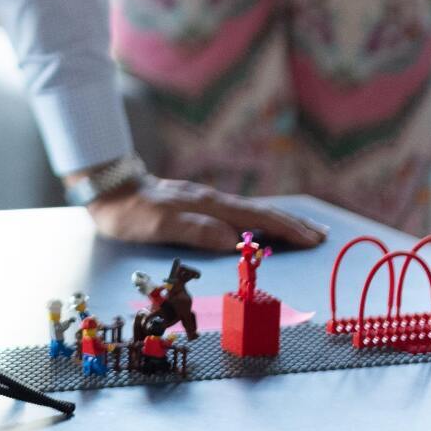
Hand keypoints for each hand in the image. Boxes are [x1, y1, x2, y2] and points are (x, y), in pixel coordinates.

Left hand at [84, 175, 328, 251]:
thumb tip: (232, 241)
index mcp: (208, 206)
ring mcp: (205, 199)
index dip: (286, 229)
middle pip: (261, 212)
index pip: (257, 218)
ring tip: (303, 229)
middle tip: (322, 235)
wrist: (108, 188)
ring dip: (279, 219)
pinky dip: (258, 218)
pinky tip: (261, 223)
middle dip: (293, 223)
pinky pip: (237, 211)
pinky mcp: (196, 202)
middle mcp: (211, 200)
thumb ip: (194, 231)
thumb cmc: (129, 212)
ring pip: (251, 210)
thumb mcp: (157, 225)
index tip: (313, 240)